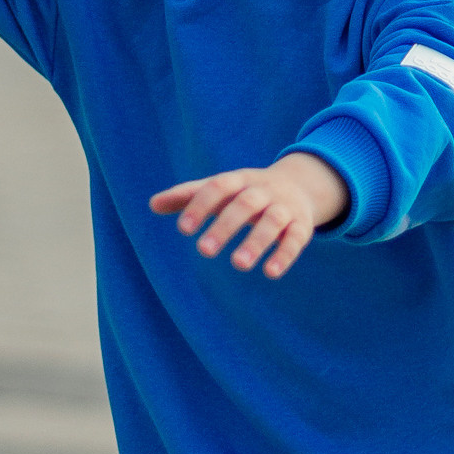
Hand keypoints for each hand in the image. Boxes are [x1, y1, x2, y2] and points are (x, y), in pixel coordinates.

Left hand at [151, 152, 349, 279]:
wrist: (299, 184)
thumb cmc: (246, 192)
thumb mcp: (220, 190)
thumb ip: (188, 196)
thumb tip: (152, 204)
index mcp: (239, 180)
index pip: (218, 188)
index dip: (201, 206)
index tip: (183, 230)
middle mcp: (263, 191)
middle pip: (245, 205)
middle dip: (225, 226)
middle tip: (204, 251)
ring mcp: (284, 207)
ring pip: (272, 222)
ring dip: (256, 242)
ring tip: (238, 264)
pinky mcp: (302, 226)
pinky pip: (296, 239)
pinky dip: (284, 255)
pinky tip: (269, 273)